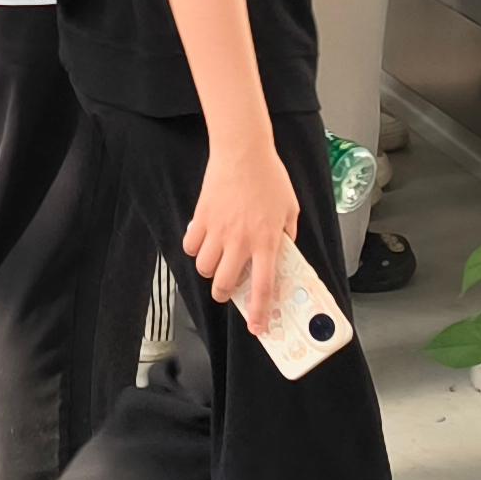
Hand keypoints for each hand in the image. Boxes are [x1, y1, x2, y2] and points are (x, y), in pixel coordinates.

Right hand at [183, 132, 300, 330]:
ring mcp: (218, 231)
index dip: (260, 313)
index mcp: (267, 242)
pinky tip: (203, 241)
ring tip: (217, 262)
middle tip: (228, 290)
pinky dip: (194, 249)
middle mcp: (241, 241)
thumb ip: (288, 234)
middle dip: (224, 295)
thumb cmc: (270, 177)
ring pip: (204, 268)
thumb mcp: (290, 208)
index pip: (264, 287)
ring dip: (210, 271)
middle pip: (225, 285)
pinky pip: (190, 246)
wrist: (243, 151)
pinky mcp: (201, 218)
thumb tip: (284, 250)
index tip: (258, 328)